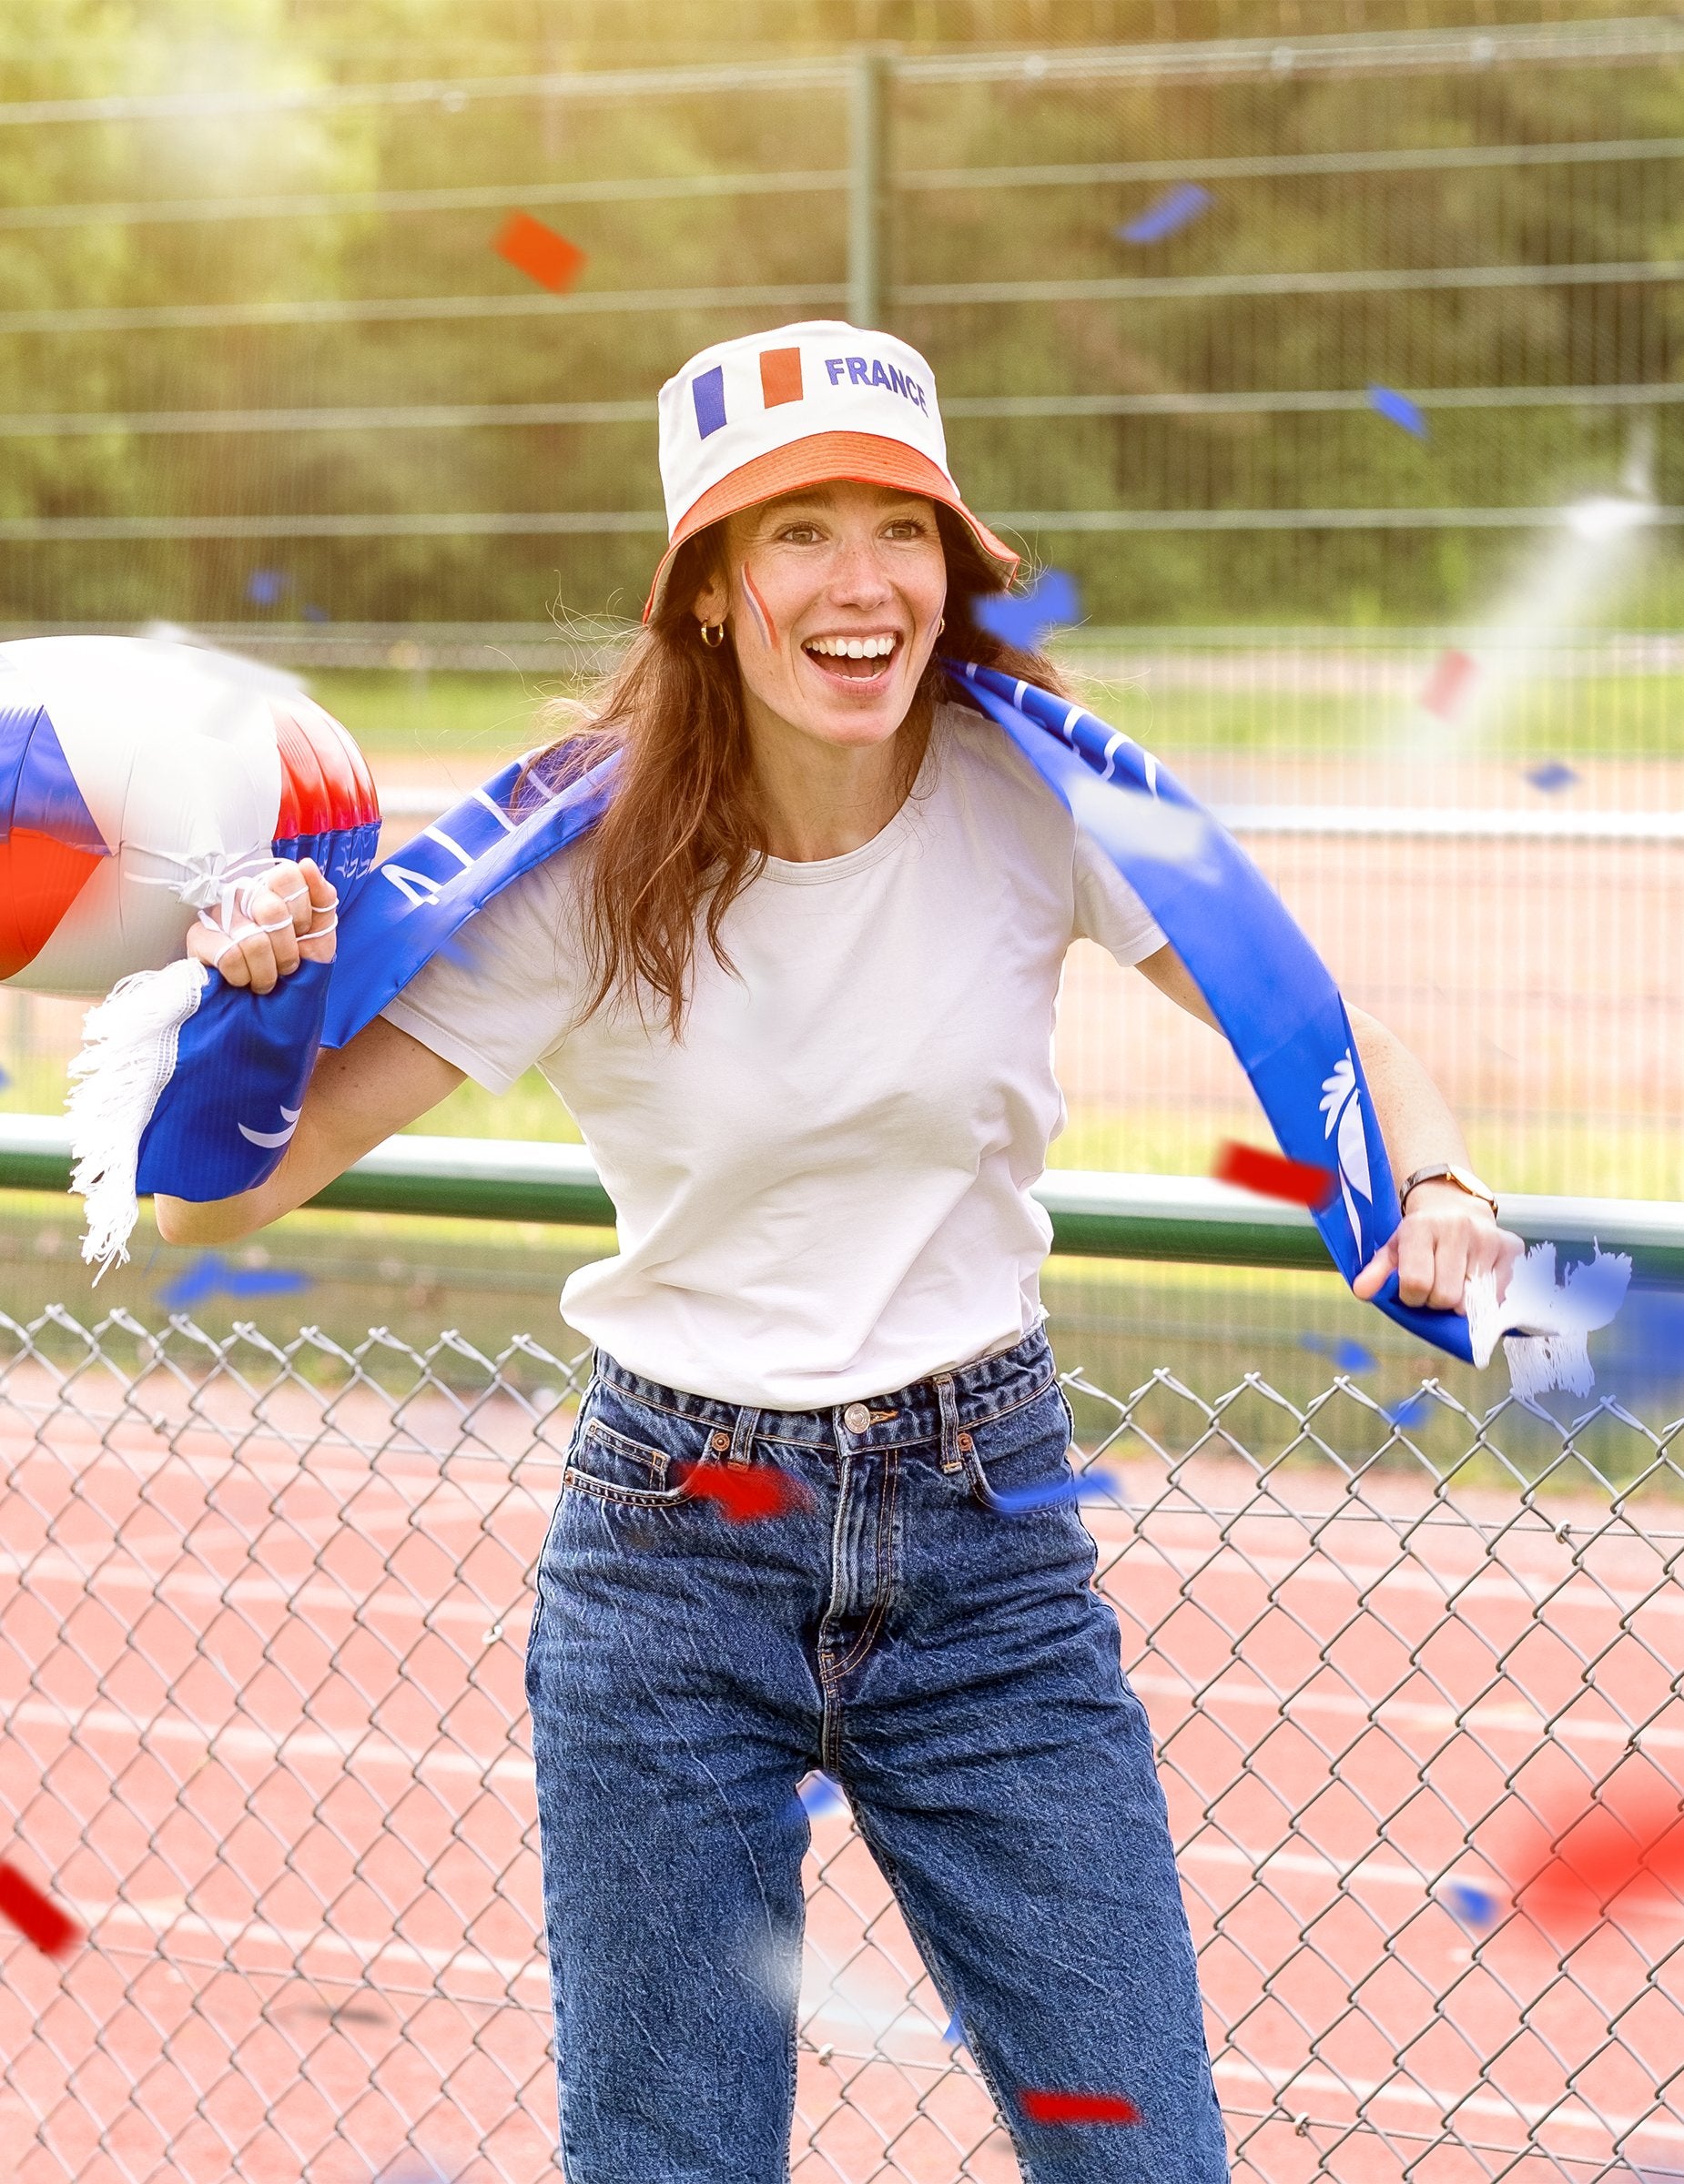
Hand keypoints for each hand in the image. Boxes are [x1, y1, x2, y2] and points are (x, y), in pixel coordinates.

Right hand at [186, 857, 337, 994]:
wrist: (275, 1019)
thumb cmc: (297, 980)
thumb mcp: (322, 941)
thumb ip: (323, 901)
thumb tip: (307, 865)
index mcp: (274, 892)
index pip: (287, 876)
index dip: (302, 913)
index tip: (302, 935)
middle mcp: (244, 896)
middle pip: (270, 908)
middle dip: (286, 951)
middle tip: (283, 966)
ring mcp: (218, 915)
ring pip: (252, 938)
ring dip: (266, 971)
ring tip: (263, 978)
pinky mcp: (198, 939)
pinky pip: (228, 954)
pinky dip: (243, 976)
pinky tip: (241, 981)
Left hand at [1352, 1182, 1523, 1312]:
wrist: (1454, 1202)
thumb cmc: (1420, 1233)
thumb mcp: (1393, 1247)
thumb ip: (1376, 1271)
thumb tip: (1362, 1292)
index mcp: (1421, 1227)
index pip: (1416, 1282)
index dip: (1412, 1297)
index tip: (1412, 1292)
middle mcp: (1457, 1228)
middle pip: (1445, 1296)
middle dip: (1435, 1302)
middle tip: (1433, 1288)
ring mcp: (1487, 1237)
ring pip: (1473, 1298)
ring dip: (1460, 1301)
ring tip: (1453, 1281)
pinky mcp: (1510, 1246)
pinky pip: (1498, 1293)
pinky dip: (1485, 1296)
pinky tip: (1474, 1278)